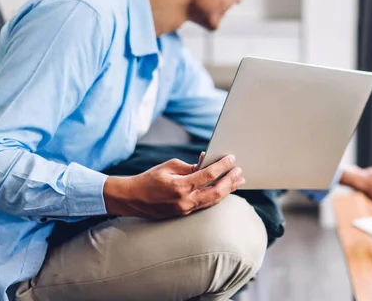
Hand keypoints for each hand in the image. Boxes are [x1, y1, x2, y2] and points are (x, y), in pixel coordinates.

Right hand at [103, 153, 244, 218]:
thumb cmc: (149, 179)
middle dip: (230, 181)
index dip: (222, 166)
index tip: (231, 159)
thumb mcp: (169, 166)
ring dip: (227, 190)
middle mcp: (184, 201)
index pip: (207, 175)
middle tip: (240, 172)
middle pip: (215, 192)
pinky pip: (205, 205)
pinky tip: (224, 190)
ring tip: (238, 181)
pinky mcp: (184, 214)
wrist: (132, 199)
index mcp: (180, 186)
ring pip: (213, 200)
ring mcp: (185, 210)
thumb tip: (207, 163)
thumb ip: (190, 166)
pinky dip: (217, 196)